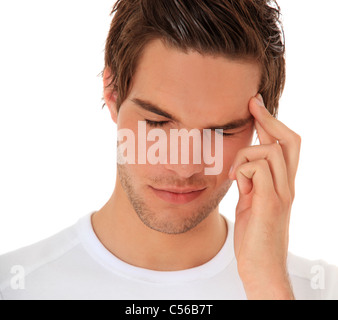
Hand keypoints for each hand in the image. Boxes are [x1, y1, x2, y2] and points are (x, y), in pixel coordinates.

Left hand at [229, 94, 300, 299]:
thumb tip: (244, 164)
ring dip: (245, 156)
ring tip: (235, 176)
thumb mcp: (252, 202)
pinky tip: (236, 184)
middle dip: (268, 118)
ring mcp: (281, 193)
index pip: (285, 145)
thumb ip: (252, 182)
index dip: (272, 122)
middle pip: (288, 140)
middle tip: (251, 104)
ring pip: (270, 150)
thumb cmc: (254, 236)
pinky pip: (258, 169)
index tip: (256, 105)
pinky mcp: (270, 203)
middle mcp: (287, 185)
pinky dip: (242, 170)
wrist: (261, 267)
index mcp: (283, 184)